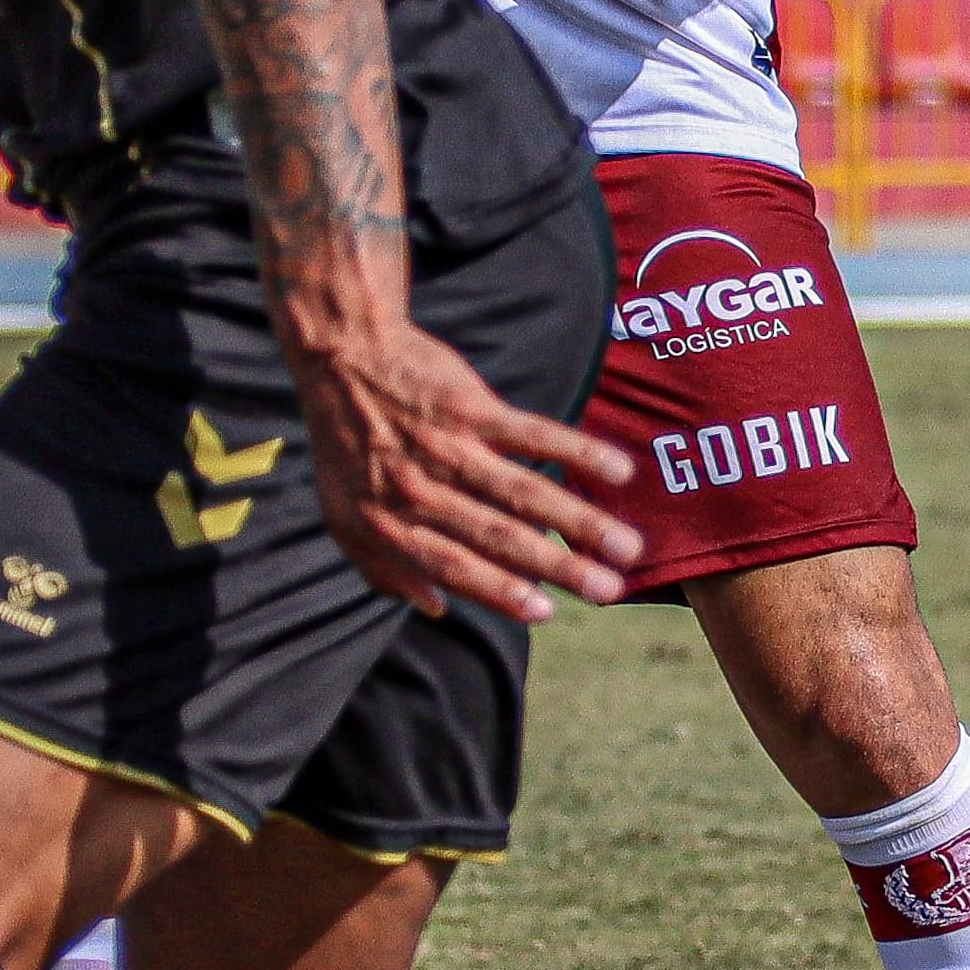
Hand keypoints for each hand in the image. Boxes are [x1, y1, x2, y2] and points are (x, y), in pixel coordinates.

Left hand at [287, 316, 641, 624]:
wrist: (343, 356)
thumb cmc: (346, 445)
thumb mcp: (343, 518)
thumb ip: (384, 569)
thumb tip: (435, 609)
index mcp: (390, 524)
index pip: (454, 566)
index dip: (500, 592)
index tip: (546, 613)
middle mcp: (421, 491)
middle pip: (501, 537)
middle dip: (560, 568)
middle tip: (609, 591)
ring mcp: (449, 448)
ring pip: (525, 493)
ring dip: (581, 522)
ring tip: (626, 547)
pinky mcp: (472, 407)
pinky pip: (532, 434)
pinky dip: (577, 451)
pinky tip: (618, 471)